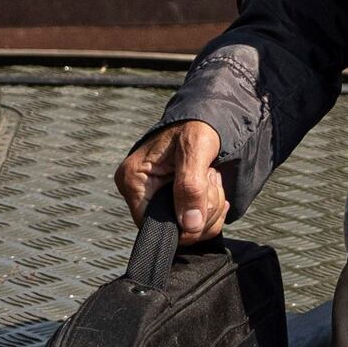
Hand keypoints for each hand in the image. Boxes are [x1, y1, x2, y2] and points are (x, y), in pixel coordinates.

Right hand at [114, 121, 228, 243]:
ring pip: (187, 228)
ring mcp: (156, 198)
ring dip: (211, 207)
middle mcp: (140, 192)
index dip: (182, 225)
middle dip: (202, 211)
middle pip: (172, 228)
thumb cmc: (195, 125)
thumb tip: (190, 225)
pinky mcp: (172, 201)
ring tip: (212, 176)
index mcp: (133, 179)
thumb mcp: (195, 149)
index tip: (204, 200)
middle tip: (211, 178)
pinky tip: (214, 186)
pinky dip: (212, 209)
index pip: (151, 224)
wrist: (205, 118)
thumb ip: (191, 186)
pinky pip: (194, 222)